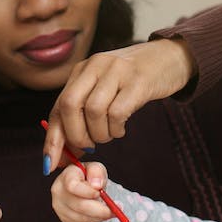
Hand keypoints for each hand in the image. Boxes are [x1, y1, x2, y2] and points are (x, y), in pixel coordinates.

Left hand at [43, 38, 194, 168]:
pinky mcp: (138, 81)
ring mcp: (117, 71)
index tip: (50, 164)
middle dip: (75, 135)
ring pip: (94, 111)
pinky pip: (117, 112)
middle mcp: (95, 66)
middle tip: (88, 147)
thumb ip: (83, 113)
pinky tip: (121, 128)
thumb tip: (61, 154)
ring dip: (99, 134)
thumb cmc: (134, 80)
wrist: (170, 57)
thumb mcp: (104, 88)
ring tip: (109, 134)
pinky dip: (116, 128)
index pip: (58, 106)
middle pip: (70, 105)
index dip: (53, 138)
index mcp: (82, 70)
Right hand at [50, 161, 114, 221]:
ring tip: (110, 211)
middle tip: (115, 210)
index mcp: (66, 176)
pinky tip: (100, 213)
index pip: (73, 186)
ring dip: (99, 216)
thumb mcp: (95, 168)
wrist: (81, 186)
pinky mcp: (64, 218)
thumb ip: (96, 172)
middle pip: (79, 205)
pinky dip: (95, 220)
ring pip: (82, 217)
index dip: (88, 192)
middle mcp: (59, 191)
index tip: (100, 193)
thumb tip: (97, 185)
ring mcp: (60, 206)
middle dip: (99, 210)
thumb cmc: (88, 176)